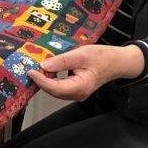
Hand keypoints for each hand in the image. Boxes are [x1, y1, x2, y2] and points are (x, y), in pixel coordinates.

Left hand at [29, 44, 143, 101]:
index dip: (41, 81)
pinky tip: (49, 68)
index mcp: (80, 87)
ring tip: (37, 67)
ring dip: (46, 79)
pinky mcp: (76, 88)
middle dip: (41, 81)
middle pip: (54, 90)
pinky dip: (53, 78)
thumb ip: (62, 61)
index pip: (55, 88)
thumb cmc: (102, 57)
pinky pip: (61, 85)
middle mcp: (78, 94)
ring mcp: (77, 92)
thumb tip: (44, 65)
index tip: (31, 71)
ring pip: (56, 89)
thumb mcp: (81, 54)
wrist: (117, 61)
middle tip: (31, 68)